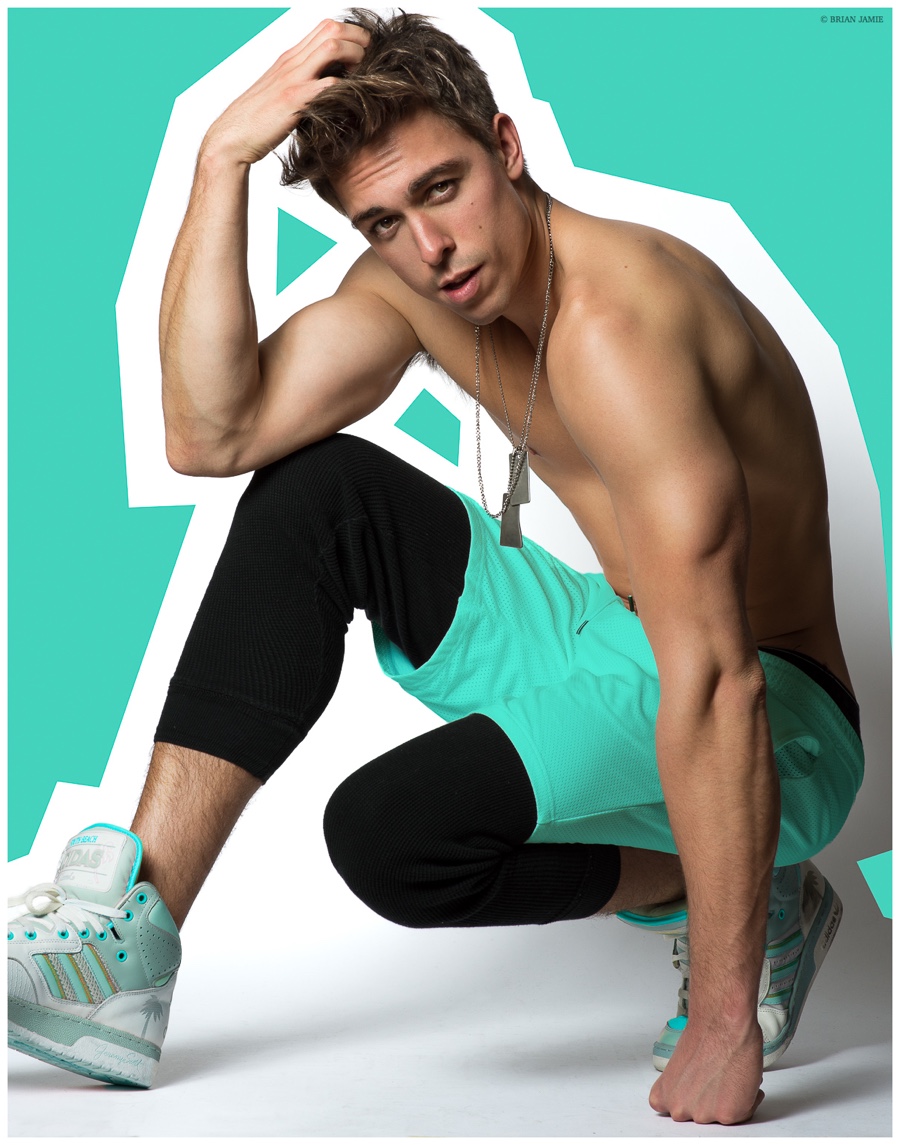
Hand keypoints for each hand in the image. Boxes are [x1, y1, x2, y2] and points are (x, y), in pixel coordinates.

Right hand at [201, 19, 369, 165]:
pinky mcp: (294, 101)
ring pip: (332, 47)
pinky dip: (345, 88)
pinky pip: (327, 85)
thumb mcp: (283, 94)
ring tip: (364, 78)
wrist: (232, 137)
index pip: (326, 27)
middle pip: (332, 29)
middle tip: (371, 63)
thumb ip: (303, 84)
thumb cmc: (258, 121)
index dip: (352, 35)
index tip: (364, 55)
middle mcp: (292, 62)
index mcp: (290, 58)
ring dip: (356, 58)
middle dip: (360, 41)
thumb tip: (331, 86)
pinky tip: (352, 100)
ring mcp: (293, 79)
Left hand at [649, 1018, 764, 1124]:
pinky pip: (741, 1115)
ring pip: (719, 1116)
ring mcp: (704, 1115)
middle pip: (695, 1114)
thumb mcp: (680, 1064)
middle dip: (706, 1100)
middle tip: (714, 1080)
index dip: (684, 1098)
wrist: (722, 1025)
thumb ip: (682, 1085)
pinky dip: (746, 1101)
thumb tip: (692, 1090)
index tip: (691, 1091)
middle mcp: (680, 1109)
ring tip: (728, 1077)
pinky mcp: (728, 1115)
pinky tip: (741, 1081)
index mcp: (664, 1095)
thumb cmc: (704, 1035)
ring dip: (726, 1101)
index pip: (667, 1109)